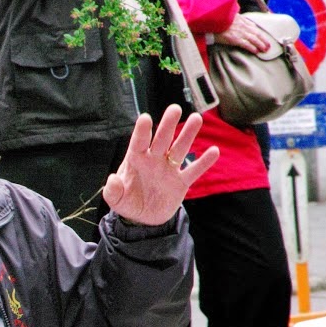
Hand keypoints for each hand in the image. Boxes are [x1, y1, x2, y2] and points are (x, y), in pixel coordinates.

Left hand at [103, 104, 218, 225]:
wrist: (143, 217)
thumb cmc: (128, 201)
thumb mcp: (116, 200)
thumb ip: (112, 191)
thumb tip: (112, 180)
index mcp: (136, 160)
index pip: (139, 143)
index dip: (142, 131)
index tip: (146, 118)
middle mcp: (154, 160)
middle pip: (162, 139)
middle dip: (168, 125)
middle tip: (174, 109)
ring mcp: (168, 169)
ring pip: (179, 149)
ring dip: (188, 135)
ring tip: (196, 118)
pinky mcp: (181, 182)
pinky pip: (193, 170)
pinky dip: (203, 162)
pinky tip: (214, 151)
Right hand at [214, 14, 269, 53]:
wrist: (212, 23)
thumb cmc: (219, 21)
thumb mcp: (230, 16)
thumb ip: (237, 18)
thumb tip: (240, 18)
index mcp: (242, 20)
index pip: (254, 27)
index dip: (260, 34)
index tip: (264, 38)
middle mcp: (243, 26)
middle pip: (257, 33)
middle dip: (264, 40)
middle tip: (268, 46)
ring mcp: (239, 32)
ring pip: (254, 39)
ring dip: (261, 45)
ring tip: (264, 50)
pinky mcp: (235, 39)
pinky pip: (246, 44)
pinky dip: (252, 48)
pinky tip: (256, 51)